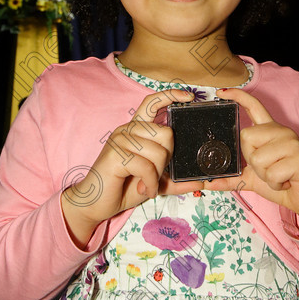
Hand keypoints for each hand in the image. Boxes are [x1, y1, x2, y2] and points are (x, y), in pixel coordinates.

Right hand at [61, 88, 201, 246]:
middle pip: (165, 133)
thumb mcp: (154, 181)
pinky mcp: (115, 155)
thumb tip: (202, 181)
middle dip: (166, 159)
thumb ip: (175, 179)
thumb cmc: (123, 187)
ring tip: (146, 184)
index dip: (171, 95)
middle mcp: (127, 129)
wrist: (95, 204)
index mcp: (136, 130)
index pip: (152, 102)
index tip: (189, 97)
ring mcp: (120, 140)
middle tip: (155, 174)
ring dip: (157, 175)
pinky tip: (143, 189)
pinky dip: (150, 183)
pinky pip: (146, 166)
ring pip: (158, 151)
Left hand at [199, 89, 298, 238]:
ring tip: (278, 176)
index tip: (222, 92)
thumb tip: (207, 182)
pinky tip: (286, 181)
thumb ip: (232, 177)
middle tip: (267, 169)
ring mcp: (292, 143)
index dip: (238, 97)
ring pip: (258, 158)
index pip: (254, 107)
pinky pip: (272, 173)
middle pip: (246, 136)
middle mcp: (281, 131)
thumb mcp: (252, 179)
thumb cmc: (282, 183)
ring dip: (264, 175)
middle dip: (251, 159)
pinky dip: (275, 183)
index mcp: (270, 131)